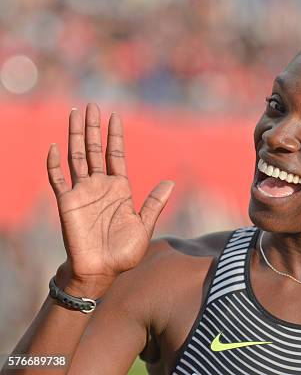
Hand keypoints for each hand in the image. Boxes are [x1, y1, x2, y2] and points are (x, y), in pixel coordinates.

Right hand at [47, 104, 173, 294]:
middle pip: (94, 149)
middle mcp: (100, 186)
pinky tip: (55, 146)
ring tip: (75, 114)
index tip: (115, 115)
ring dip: (74, 136)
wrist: (101, 271)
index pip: (116, 155)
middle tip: (92, 106)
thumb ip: (153, 203)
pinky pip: (57, 179)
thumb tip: (170, 182)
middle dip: (93, 128)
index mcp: (119, 189)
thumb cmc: (123, 252)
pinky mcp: (66, 202)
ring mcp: (82, 192)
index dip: (115, 136)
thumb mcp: (144, 225)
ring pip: (76, 157)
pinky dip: (54, 163)